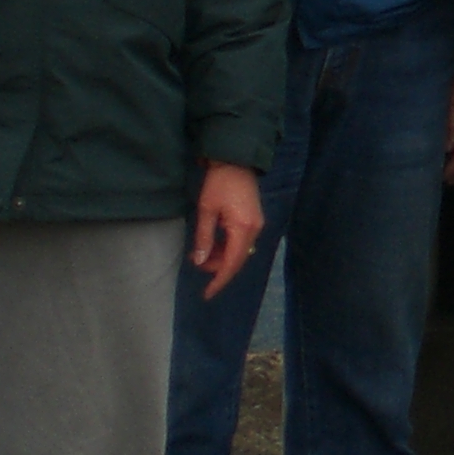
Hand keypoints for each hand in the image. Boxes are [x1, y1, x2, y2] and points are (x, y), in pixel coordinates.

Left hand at [187, 162, 263, 300]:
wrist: (236, 161)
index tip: (207, 293)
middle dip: (218, 267)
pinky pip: (242, 242)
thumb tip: (200, 261)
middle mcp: (255, 230)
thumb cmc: (218, 183)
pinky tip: (214, 245)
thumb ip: (204, 238)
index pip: (232, 263)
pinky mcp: (254, 220)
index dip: (219, 280)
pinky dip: (228, 248)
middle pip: (238, 259)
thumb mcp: (206, 210)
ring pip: (240, 251)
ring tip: (202, 255)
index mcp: (243, 228)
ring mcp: (256, 225)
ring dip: (222, 258)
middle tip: (196, 264)